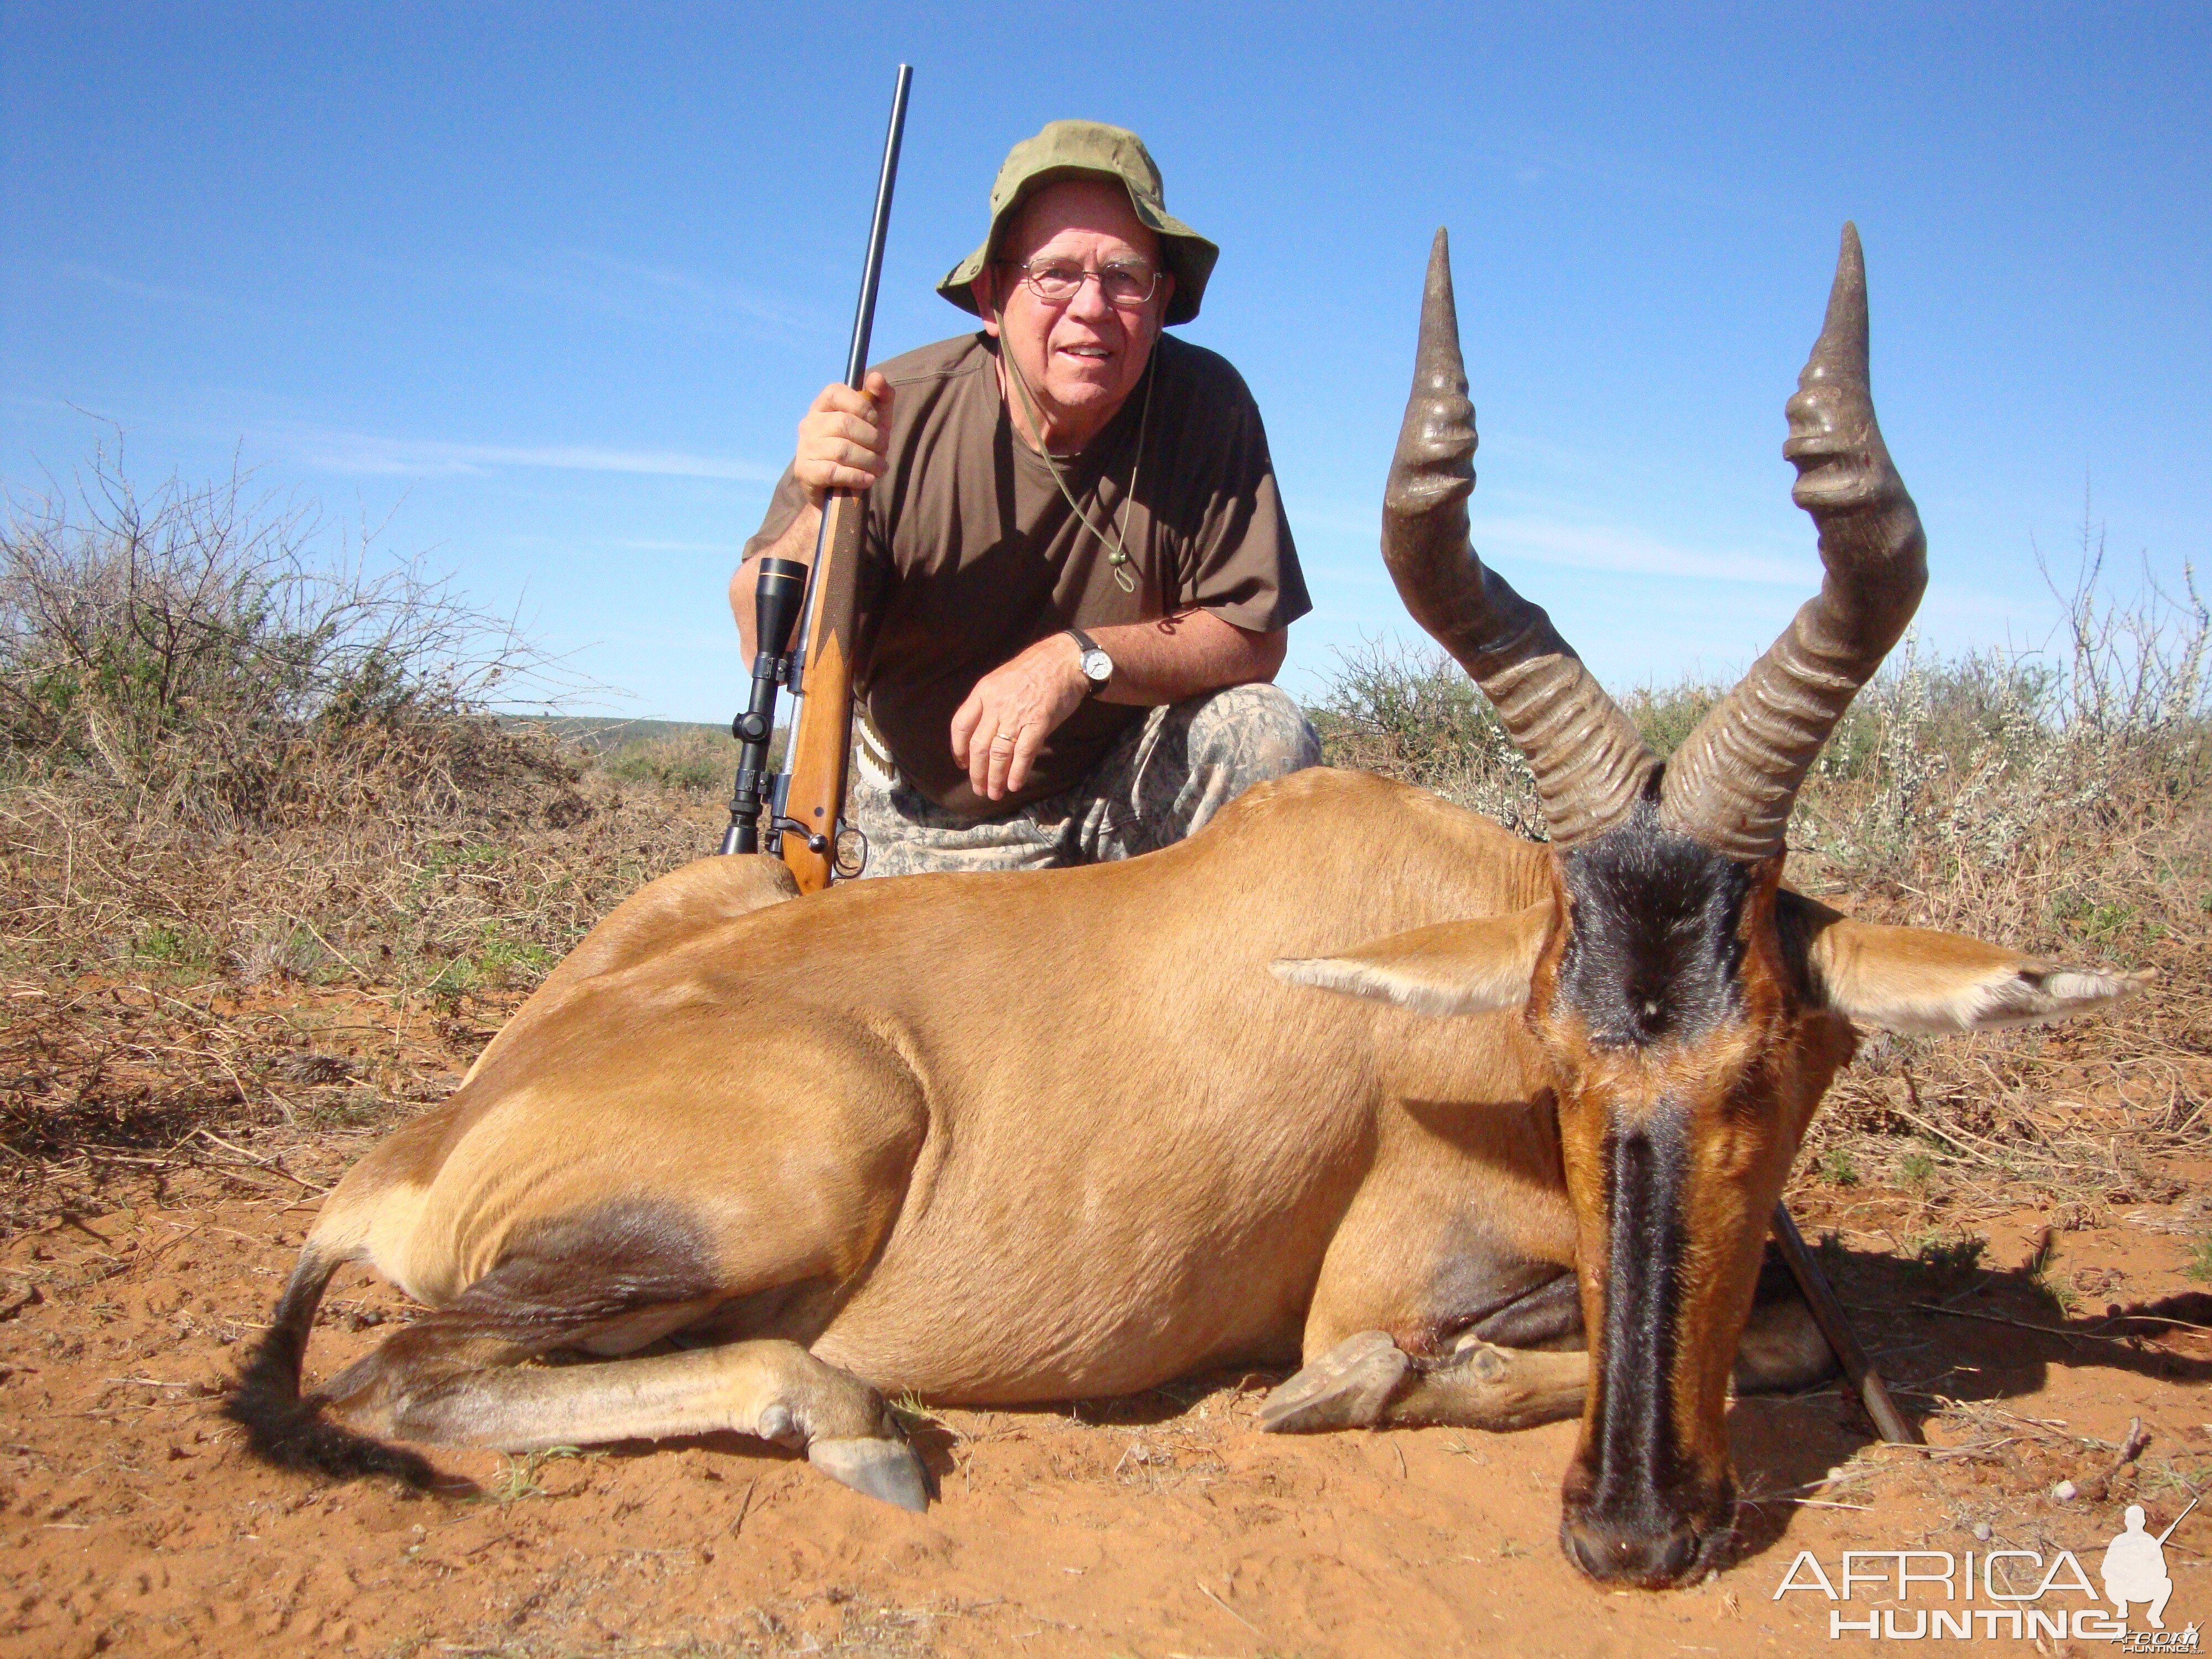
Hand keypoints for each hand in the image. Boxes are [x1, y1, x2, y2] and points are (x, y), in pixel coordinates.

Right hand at [793, 371, 894, 505]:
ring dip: (869, 461)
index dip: (861, 406)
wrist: (836, 489)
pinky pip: (834, 472)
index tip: (876, 422)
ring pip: (842, 450)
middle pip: (844, 424)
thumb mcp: (874, 423)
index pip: (834, 391)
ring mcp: (804, 447)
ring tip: (880, 468)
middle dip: (872, 439)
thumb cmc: (858, 449)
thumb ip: (880, 398)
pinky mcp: (805, 472)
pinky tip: (868, 479)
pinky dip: (856, 476)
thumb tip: (877, 377)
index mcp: (822, 406)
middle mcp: (809, 423)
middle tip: (883, 451)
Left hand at [949, 634, 1090, 800]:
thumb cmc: (1036, 669)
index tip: (962, 764)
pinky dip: (1017, 772)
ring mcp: (1017, 715)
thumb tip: (985, 732)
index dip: (958, 749)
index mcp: (983, 692)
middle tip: (979, 788)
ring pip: (998, 754)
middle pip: (978, 746)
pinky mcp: (1039, 723)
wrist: (1065, 659)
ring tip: (995, 793)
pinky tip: (1014, 785)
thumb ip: (991, 703)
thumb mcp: (1002, 679)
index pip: (960, 725)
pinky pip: (1023, 754)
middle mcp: (996, 705)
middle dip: (977, 772)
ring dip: (995, 778)